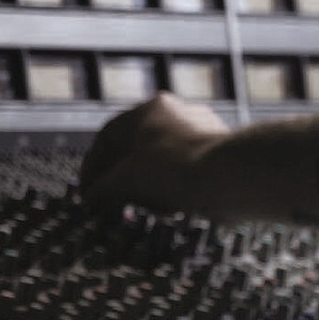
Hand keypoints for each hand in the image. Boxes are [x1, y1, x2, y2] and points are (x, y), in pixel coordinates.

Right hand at [78, 93, 230, 215]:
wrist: (231, 177)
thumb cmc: (174, 169)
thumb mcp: (127, 179)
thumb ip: (103, 188)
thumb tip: (89, 199)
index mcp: (150, 109)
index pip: (108, 136)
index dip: (93, 166)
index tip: (87, 190)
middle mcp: (177, 115)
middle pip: (136, 148)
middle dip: (119, 177)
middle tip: (109, 201)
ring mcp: (201, 134)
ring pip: (162, 162)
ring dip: (146, 186)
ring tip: (137, 209)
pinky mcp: (219, 157)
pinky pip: (186, 174)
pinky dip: (171, 191)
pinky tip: (167, 210)